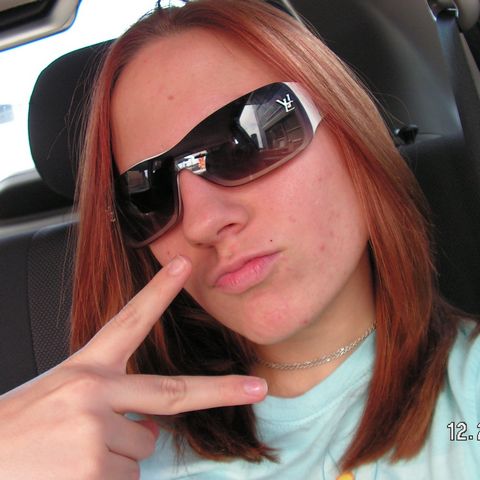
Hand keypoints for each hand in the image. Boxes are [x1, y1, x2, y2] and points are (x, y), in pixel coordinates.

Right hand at [0, 256, 267, 479]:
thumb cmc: (17, 430)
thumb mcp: (58, 398)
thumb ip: (108, 403)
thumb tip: (149, 431)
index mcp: (84, 369)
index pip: (129, 321)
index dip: (159, 292)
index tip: (185, 266)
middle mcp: (94, 392)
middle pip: (172, 392)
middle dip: (221, 390)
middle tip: (258, 387)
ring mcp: (96, 431)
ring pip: (140, 450)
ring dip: (118, 459)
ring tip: (73, 459)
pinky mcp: (93, 469)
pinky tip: (73, 475)